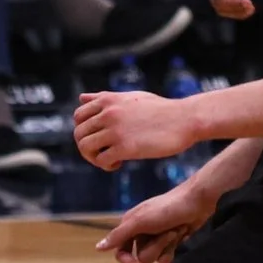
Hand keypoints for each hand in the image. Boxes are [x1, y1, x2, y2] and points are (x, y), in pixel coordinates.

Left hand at [72, 88, 194, 168]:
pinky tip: (118, 164)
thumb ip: (104, 98)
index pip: (78, 116)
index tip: (99, 138)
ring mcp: (115, 130)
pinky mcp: (126, 147)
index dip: (85, 130)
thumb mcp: (130, 96)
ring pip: (85, 147)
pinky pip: (102, 160)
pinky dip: (106, 165)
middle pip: (79, 134)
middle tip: (102, 153)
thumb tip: (81, 97)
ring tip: (110, 160)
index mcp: (107, 99)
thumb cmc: (160, 109)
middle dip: (87, 147)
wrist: (184, 119)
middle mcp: (107, 113)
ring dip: (94, 158)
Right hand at [95, 181, 212, 262]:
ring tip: (175, 231)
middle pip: (142, 257)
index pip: (121, 252)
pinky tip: (182, 234)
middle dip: (156, 246)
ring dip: (167, 245)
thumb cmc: (166, 209)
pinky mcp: (170, 242)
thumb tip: (98, 248)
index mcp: (130, 226)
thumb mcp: (140, 221)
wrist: (196, 203)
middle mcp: (141, 233)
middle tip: (166, 231)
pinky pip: (169, 257)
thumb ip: (119, 235)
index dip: (129, 262)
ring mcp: (156, 238)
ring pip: (156, 258)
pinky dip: (175, 247)